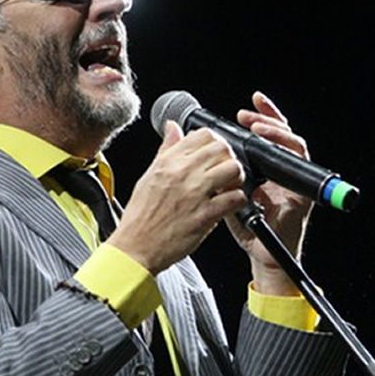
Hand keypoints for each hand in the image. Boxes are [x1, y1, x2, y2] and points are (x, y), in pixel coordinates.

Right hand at [108, 122, 247, 274]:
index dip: (214, 141)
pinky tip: (230, 204)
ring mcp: (195, 194)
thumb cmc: (141, 216)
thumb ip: (165, 150)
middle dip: (228, 157)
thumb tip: (172, 128)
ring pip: (233, 169)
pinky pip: (235, 198)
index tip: (214, 153)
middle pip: (221, 148)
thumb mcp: (149, 176)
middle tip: (225, 170)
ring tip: (230, 186)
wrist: (136, 247)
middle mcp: (182, 174)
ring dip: (237, 177)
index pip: (202, 134)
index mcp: (168, 162)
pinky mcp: (205, 215)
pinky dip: (238, 200)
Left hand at [223, 92, 314, 295]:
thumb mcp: (223, 191)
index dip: (261, 116)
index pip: (266, 134)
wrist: (260, 254)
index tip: (248, 107)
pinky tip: (275, 152)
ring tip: (259, 128)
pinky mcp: (301, 195)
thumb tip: (194, 143)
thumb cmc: (245, 224)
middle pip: (283, 134)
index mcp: (265, 166)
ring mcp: (294, 181)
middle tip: (248, 115)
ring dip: (278, 134)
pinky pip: (301, 171)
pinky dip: (289, 158)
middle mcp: (282, 170)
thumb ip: (212, 169)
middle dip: (268, 119)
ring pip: (295, 146)